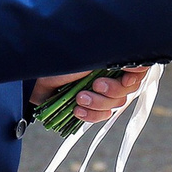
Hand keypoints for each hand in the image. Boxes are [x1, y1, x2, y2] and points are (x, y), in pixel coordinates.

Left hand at [32, 65, 148, 123]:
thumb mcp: (89, 55)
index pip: (139, 68)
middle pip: (128, 90)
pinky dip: (90, 115)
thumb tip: (136, 63)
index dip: (135, 76)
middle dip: (111, 91)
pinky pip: (101, 116)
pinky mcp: (89, 105)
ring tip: (78, 99)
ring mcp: (99, 90)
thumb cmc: (59, 59)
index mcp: (112, 57)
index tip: (124, 77)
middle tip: (94, 85)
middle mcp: (109, 73)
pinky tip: (76, 110)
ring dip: (97, 104)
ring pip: (115, 105)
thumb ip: (113, 58)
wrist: (32, 78)